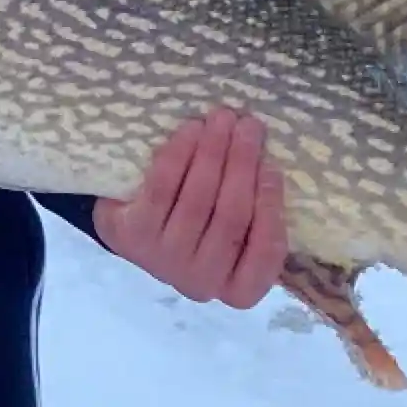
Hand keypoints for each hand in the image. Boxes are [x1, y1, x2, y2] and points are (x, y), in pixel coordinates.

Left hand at [93, 107, 287, 308]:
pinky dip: (179, 154)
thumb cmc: (199, 225)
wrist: (132, 228)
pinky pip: (162, 188)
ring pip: (197, 199)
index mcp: (237, 288)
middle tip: (250, 125)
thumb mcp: (235, 231)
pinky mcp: (132, 237)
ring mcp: (164, 262)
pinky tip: (192, 129)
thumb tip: (270, 159)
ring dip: (213, 151)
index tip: (273, 166)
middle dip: (243, 164)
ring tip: (223, 118)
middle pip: (230, 216)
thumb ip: (256, 210)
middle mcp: (202, 283)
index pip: (266, 254)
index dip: (271, 208)